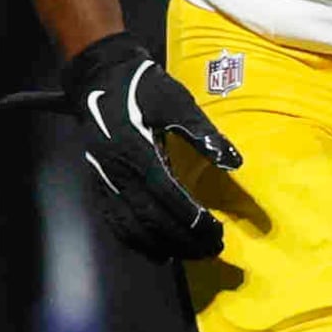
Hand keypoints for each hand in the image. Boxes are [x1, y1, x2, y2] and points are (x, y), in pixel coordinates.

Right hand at [10, 33, 241, 261]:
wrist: (98, 77)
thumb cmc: (143, 87)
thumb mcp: (177, 101)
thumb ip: (204, 133)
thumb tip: (234, 163)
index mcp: (138, 150)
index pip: (168, 196)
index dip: (192, 219)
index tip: (217, 232)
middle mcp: (119, 171)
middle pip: (152, 218)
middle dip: (183, 239)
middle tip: (211, 249)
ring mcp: (105, 180)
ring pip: (132, 226)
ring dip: (162, 245)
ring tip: (190, 254)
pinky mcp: (98, 184)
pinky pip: (114, 221)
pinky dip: (136, 241)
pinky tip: (156, 250)